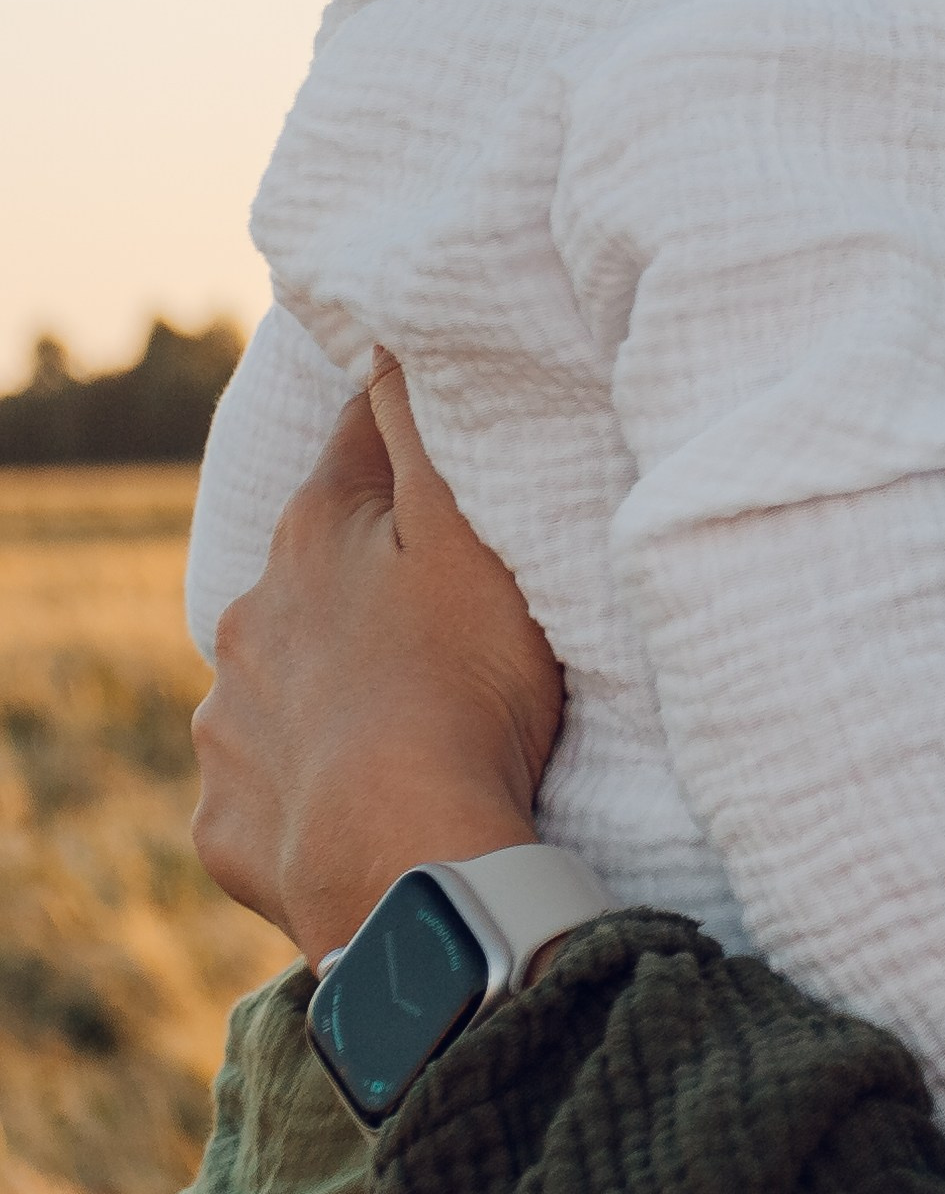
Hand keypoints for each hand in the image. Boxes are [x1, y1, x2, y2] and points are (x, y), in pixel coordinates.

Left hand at [193, 359, 564, 961]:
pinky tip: (361, 797)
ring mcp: (229, 724)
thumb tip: (380, 334)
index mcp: (312, 535)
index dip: (401, 440)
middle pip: (314, 572)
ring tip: (406, 723)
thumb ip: (421, 425)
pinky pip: (268, 786)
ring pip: (280, 679)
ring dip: (329, 687)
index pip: (358, 447)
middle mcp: (249, 617)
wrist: (409, 860)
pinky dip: (307, 783)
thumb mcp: (468, 528)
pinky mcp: (226, 819)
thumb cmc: (460, 683)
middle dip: (363, 581)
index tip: (441, 449)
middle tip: (441, 617)